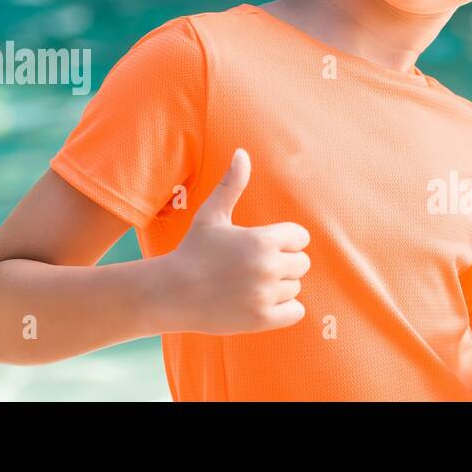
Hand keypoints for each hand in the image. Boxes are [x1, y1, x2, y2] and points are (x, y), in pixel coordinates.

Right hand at [160, 148, 310, 334]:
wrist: (170, 292)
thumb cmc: (193, 251)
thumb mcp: (212, 215)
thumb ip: (232, 184)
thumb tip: (242, 152)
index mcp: (263, 239)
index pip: (300, 237)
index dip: (284, 241)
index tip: (261, 246)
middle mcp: (268, 266)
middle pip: (301, 263)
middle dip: (282, 264)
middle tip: (253, 267)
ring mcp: (266, 295)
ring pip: (295, 287)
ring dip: (278, 287)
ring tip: (249, 285)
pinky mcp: (263, 319)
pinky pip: (296, 312)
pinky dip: (283, 309)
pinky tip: (259, 302)